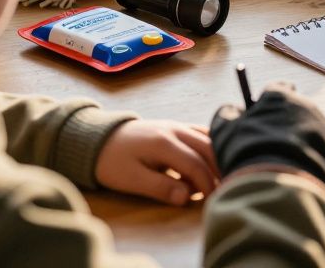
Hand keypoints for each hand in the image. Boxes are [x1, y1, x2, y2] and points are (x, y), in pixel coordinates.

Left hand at [95, 120, 218, 205]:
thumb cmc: (113, 162)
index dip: (207, 183)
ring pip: (208, 138)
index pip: (195, 164)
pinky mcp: (177, 127)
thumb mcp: (131, 179)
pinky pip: (202, 133)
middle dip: (220, 169)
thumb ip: (160, 187)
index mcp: (163, 143)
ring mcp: (177, 126)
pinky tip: (218, 159)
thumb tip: (186, 197)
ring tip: (226, 176)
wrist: (98, 139)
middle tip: (226, 188)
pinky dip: (213, 146)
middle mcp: (175, 129)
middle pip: (208, 148)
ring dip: (219, 157)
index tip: (213, 199)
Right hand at [210, 82, 324, 192]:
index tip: (262, 116)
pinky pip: (323, 153)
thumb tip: (233, 110)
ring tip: (285, 167)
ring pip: (312, 132)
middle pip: (297, 111)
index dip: (268, 102)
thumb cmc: (247, 155)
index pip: (278, 88)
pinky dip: (313, 162)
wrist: (279, 187)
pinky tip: (298, 177)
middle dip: (286, 125)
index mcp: (281, 97)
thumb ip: (227, 114)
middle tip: (273, 147)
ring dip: (301, 144)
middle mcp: (307, 107)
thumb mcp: (223, 132)